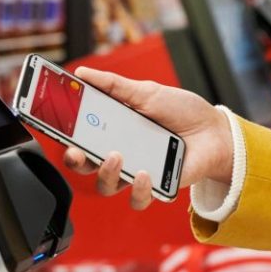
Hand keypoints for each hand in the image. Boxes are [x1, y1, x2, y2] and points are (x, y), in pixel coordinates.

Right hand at [62, 66, 233, 209]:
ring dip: (106, 173)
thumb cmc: (184, 112)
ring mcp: (137, 172)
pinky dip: (138, 189)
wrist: (216, 131)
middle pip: (86, 165)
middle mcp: (122, 153)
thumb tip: (82, 73)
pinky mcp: (156, 187)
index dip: (64, 134)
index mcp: (115, 130)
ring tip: (117, 156)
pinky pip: (138, 198)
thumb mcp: (148, 92)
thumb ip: (114, 86)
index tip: (54, 126)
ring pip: (107, 185)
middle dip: (75, 160)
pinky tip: (145, 173)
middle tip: (77, 151)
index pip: (81, 136)